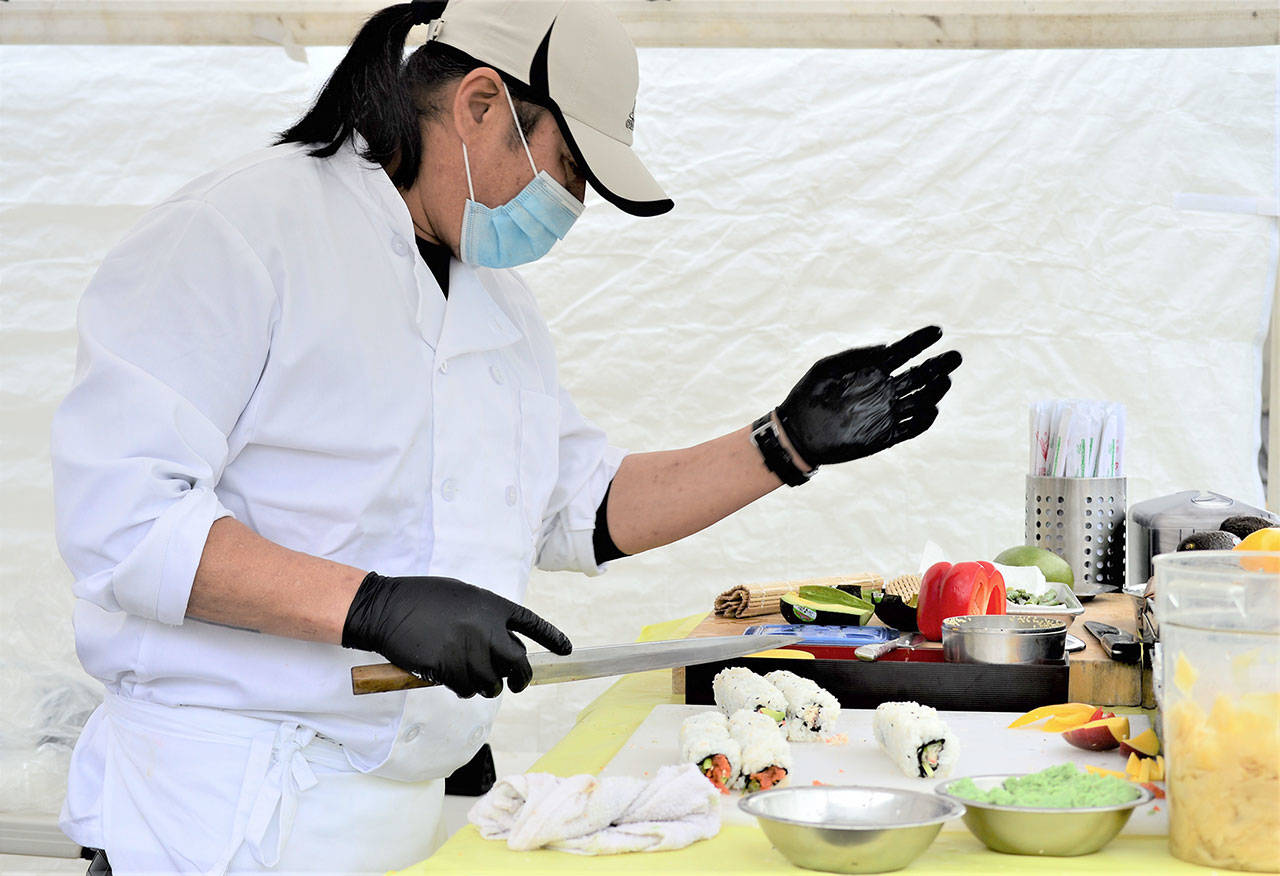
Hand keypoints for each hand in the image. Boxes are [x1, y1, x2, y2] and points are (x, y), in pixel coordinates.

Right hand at [341, 573, 571, 698]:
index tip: (566, 650)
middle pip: (519, 663)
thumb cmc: (422, 598)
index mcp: (493, 606)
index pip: (532, 624)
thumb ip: (485, 616)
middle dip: (521, 678)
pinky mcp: (448, 669)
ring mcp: (468, 650)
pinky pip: (467, 690)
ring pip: (492, 683)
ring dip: (488, 687)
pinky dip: (465, 690)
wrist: (387, 608)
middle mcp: (486, 629)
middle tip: (518, 684)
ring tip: (476, 680)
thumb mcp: (463, 596)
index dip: (552, 638)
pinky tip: (455, 682)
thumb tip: (499, 642)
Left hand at [775, 326, 960, 465]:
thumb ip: (857, 356)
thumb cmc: (808, 396)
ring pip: (920, 400)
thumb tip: (887, 346)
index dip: (921, 341)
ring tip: (945, 381)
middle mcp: (884, 390)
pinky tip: (931, 410)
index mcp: (872, 370)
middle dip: (939, 366)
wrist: (797, 434)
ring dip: (935, 391)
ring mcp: (886, 413)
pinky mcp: (885, 436)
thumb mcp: (828, 367)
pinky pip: (911, 429)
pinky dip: (924, 421)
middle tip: (956, 357)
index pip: (904, 351)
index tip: (938, 331)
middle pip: (920, 375)